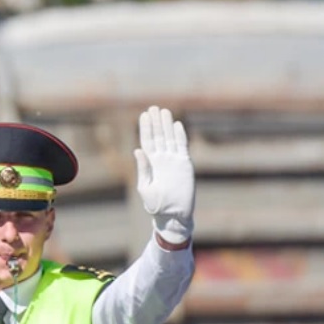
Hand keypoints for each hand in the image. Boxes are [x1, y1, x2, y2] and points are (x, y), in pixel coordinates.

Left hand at [134, 106, 194, 245]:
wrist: (173, 215)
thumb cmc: (156, 205)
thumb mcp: (146, 187)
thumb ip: (143, 169)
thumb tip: (138, 150)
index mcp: (150, 164)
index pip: (147, 141)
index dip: (145, 128)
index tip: (143, 115)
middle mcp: (161, 159)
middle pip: (158, 136)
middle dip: (155, 122)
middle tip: (153, 107)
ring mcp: (173, 161)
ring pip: (170, 138)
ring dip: (167, 125)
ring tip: (164, 111)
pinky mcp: (185, 165)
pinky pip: (182, 147)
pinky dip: (180, 136)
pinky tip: (177, 125)